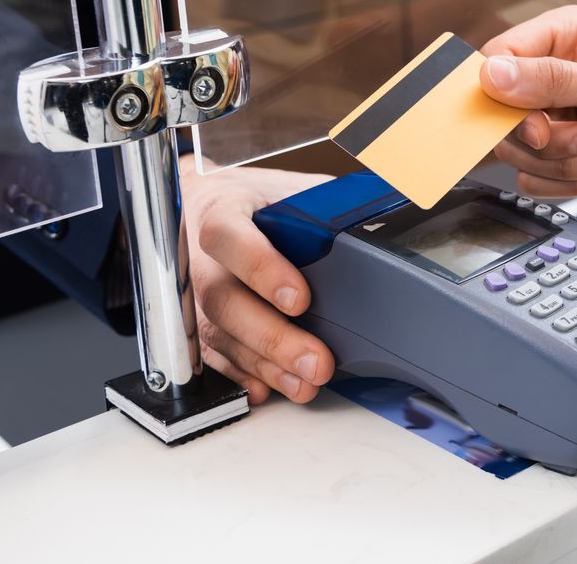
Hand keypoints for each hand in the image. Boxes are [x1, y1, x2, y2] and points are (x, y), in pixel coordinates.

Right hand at [180, 156, 334, 403]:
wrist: (212, 204)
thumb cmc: (260, 200)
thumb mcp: (295, 189)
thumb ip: (330, 207)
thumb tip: (384, 221)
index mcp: (222, 209)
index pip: (226, 236)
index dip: (260, 268)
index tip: (300, 299)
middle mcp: (200, 255)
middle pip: (221, 299)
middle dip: (271, 336)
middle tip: (315, 360)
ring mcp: (193, 293)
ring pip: (218, 334)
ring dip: (263, 364)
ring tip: (304, 383)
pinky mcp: (196, 323)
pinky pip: (211, 356)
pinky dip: (242, 375)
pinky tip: (269, 387)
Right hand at [480, 6, 576, 208]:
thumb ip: (556, 81)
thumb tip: (494, 74)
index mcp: (565, 37)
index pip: (499, 58)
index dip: (502, 96)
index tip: (534, 124)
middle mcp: (552, 76)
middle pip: (500, 114)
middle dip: (548, 139)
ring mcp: (554, 120)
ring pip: (516, 153)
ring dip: (567, 163)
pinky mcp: (558, 157)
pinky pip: (534, 181)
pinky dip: (571, 183)